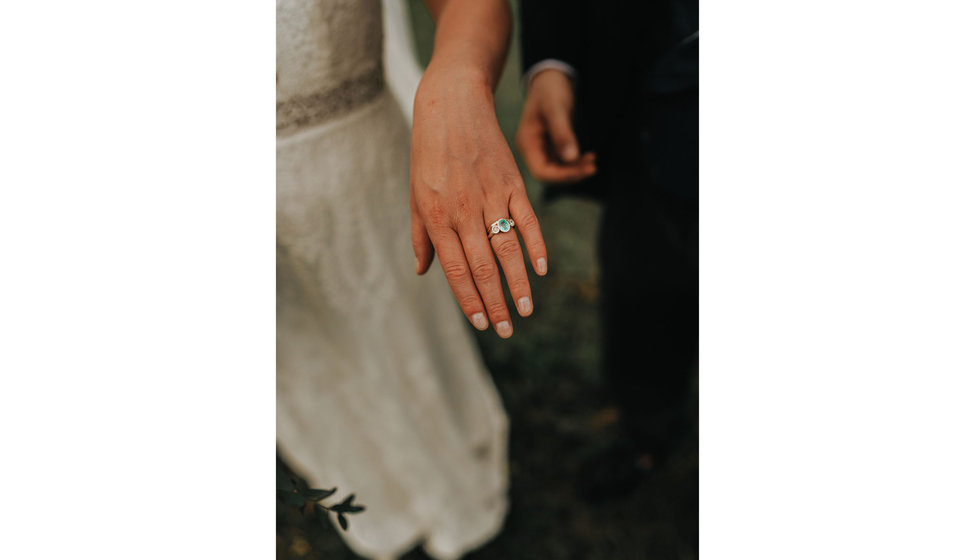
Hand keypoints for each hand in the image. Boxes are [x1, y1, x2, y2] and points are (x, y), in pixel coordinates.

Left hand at [410, 65, 547, 338]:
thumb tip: (424, 272)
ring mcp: (492, 196)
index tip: (483, 324)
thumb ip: (421, 235)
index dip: (470, 300)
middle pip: (484, 266)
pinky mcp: (513, 182)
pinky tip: (541, 270)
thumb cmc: (428, 152)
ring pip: (508, 249)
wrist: (452, 104)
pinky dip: (537, 246)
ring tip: (526, 310)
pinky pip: (528, 220)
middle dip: (496, 303)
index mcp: (437, 216)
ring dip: (518, 283)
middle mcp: (465, 210)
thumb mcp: (415, 193)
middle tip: (508, 330)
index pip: (455, 269)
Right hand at [516, 69, 596, 183]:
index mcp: (527, 142)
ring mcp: (541, 148)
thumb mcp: (556, 108)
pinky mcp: (552, 145)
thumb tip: (571, 158)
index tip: (582, 170)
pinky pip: (563, 161)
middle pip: (550, 173)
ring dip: (576, 169)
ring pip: (558, 169)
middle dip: (571, 174)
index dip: (561, 176)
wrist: (551, 77)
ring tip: (593, 162)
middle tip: (593, 167)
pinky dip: (576, 162)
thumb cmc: (550, 89)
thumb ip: (562, 133)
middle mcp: (532, 149)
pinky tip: (590, 156)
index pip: (541, 171)